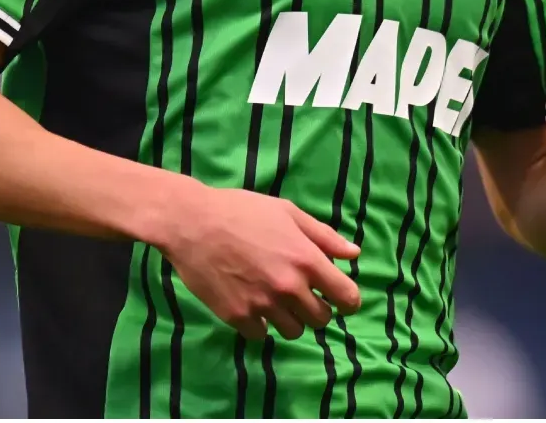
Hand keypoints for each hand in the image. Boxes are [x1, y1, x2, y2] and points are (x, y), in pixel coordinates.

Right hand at [150, 183, 363, 340]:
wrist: (191, 222)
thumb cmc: (241, 210)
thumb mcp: (287, 213)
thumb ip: (324, 236)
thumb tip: (354, 254)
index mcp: (307, 260)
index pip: (347, 298)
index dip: (349, 301)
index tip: (341, 300)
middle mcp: (289, 287)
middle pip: (321, 320)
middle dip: (316, 309)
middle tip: (300, 295)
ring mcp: (263, 305)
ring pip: (293, 332)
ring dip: (289, 319)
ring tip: (274, 300)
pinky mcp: (238, 317)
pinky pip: (261, 335)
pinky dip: (260, 324)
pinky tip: (252, 305)